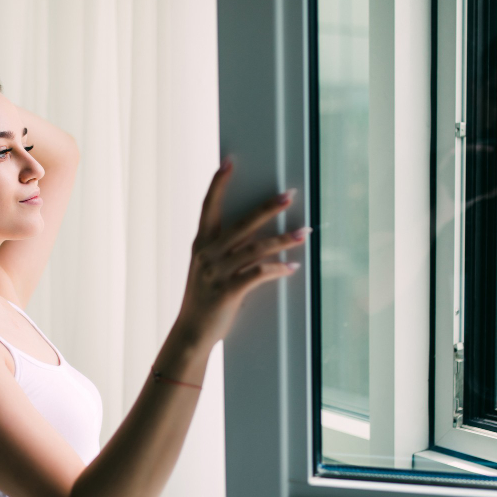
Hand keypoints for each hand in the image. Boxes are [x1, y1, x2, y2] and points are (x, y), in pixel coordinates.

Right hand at [175, 155, 310, 346]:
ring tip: (305, 233)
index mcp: (201, 245)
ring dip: (284, 240)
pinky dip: (278, 269)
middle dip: (268, 208)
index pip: (209, 207)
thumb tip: (254, 236)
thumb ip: (224, 252)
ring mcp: (217, 272)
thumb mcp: (206, 270)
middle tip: (289, 195)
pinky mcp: (229, 291)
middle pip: (242, 223)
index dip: (218, 184)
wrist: (191, 333)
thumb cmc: (203, 301)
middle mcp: (207, 254)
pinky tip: (292, 268)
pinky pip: (258, 274)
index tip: (229, 162)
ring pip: (256, 248)